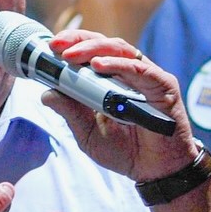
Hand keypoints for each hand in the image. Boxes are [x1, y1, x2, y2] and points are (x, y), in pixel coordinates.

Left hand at [43, 31, 202, 184]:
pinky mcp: (163, 86)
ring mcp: (146, 77)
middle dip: (78, 41)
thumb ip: (70, 112)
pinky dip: (118, 65)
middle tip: (56, 46)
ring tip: (71, 55)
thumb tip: (47, 94)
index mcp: (110, 80)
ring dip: (93, 49)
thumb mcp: (88, 133)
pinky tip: (98, 66)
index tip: (49, 47)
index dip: (71, 44)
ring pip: (121, 50)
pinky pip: (140, 69)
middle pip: (104, 44)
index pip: (91, 51)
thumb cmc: (125, 151)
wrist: (155, 171)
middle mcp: (129, 73)